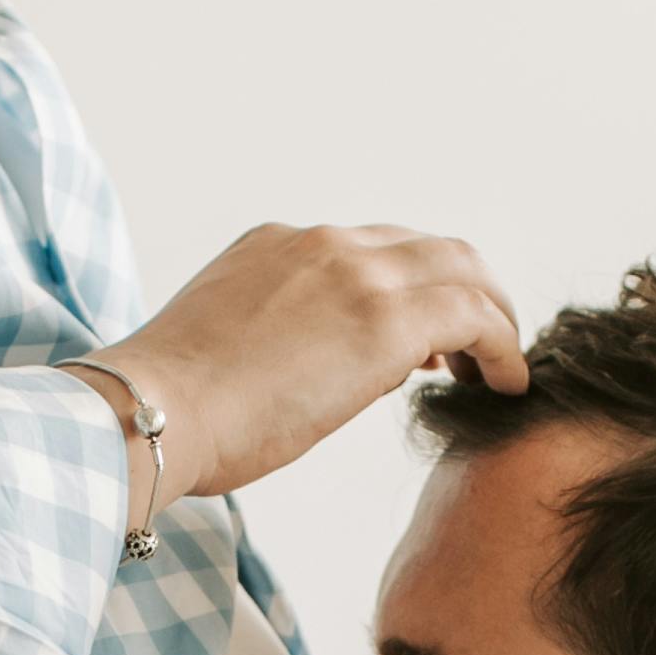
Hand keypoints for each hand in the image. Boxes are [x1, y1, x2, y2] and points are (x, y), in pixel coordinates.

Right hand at [98, 226, 525, 505]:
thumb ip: (280, 337)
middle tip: (480, 348)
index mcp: (276, 246)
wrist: (150, 410)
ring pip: (462, 271)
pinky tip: (506, 384)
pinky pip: (476, 316)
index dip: (410, 289)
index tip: (425, 340)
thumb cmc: (170, 407)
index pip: (371, 250)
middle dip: (465, 292)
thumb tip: (328, 367)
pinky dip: (503, 346)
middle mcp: (321, 244)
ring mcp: (356, 272)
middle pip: (429, 247)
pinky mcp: (386, 317)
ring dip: (492, 317)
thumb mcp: (226, 346)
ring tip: (500, 368)